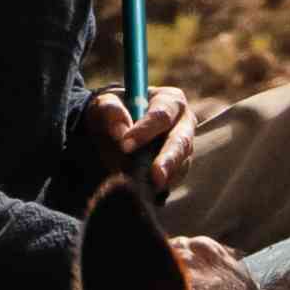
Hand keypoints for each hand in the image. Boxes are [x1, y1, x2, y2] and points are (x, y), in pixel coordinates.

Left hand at [76, 93, 191, 202]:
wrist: (114, 132)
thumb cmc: (114, 111)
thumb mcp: (105, 104)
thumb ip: (110, 110)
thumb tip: (120, 131)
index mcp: (170, 100)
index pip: (162, 115)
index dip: (146, 129)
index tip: (126, 144)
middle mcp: (184, 123)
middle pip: (181, 141)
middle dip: (168, 158)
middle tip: (155, 174)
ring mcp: (184, 147)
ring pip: (181, 163)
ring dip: (164, 176)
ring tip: (146, 185)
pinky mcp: (180, 168)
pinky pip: (175, 179)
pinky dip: (161, 185)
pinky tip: (147, 189)